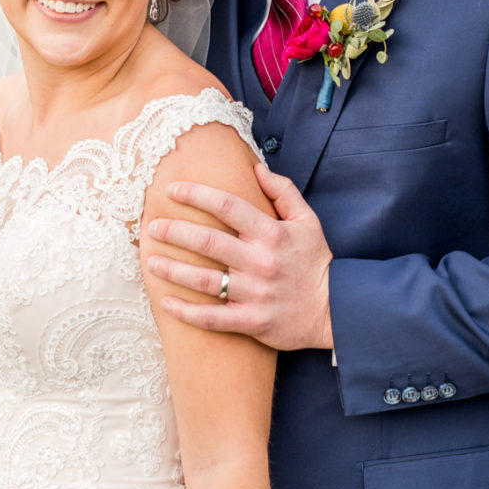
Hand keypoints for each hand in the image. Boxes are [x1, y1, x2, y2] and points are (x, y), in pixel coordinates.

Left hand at [143, 162, 333, 350]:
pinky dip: (186, 311)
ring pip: (203, 280)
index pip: (227, 206)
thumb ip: (283, 192)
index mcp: (271, 234)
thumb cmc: (315, 262)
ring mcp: (255, 293)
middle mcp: (260, 262)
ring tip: (150, 261)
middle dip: (174, 231)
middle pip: (207, 241)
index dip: (196, 194)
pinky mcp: (252, 321)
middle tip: (152, 227)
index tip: (172, 190)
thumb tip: (256, 167)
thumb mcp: (308, 221)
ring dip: (172, 269)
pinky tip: (166, 302)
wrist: (337, 311)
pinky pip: (212, 318)